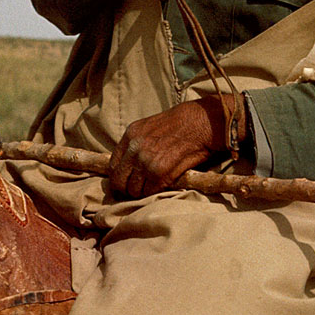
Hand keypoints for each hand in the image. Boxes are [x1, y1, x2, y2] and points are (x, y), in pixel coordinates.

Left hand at [108, 95, 246, 199]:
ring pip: (134, 190)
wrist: (201, 122)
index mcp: (130, 136)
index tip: (125, 183)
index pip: (112, 166)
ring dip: (142, 192)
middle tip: (137, 191)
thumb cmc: (180, 124)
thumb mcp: (149, 127)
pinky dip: (155, 192)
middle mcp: (134, 149)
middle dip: (127, 189)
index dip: (119, 178)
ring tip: (153, 187)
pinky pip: (150, 192)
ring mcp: (146, 162)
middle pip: (119, 181)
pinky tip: (163, 186)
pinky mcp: (160, 173)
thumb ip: (135, 144)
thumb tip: (127, 165)